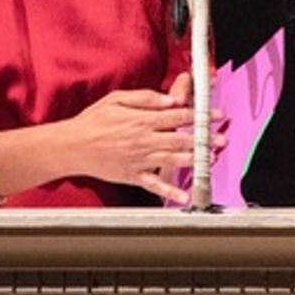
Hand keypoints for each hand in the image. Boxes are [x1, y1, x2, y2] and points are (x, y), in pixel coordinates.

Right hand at [65, 77, 224, 204]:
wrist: (72, 146)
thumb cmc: (93, 121)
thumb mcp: (116, 99)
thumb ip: (145, 98)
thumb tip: (169, 100)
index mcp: (141, 120)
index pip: (177, 116)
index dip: (199, 115)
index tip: (216, 116)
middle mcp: (144, 140)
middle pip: (181, 138)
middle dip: (204, 139)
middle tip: (222, 139)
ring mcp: (139, 159)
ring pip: (173, 159)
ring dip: (194, 160)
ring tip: (211, 160)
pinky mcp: (133, 175)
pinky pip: (154, 184)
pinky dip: (170, 190)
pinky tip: (185, 196)